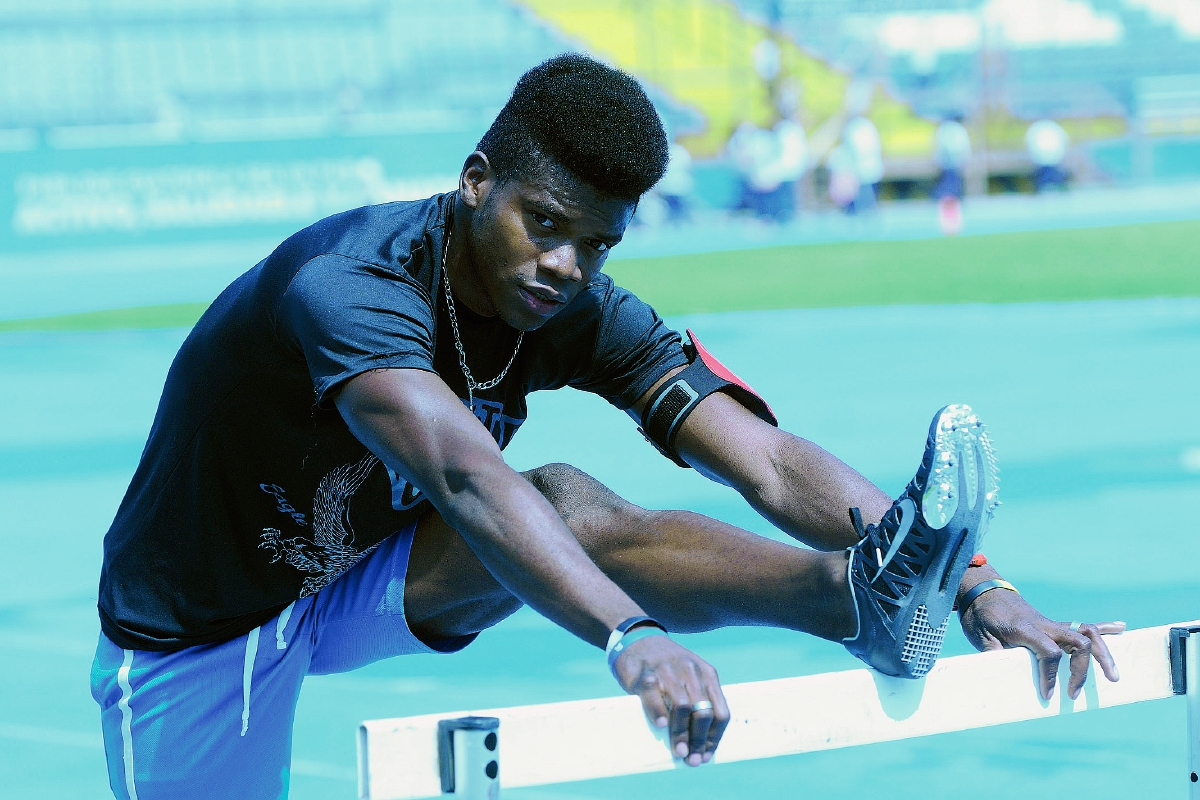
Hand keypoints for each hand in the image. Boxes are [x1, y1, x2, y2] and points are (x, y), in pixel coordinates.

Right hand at [611, 635, 729, 765]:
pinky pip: (654, 695)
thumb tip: (700, 744)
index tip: (706, 755)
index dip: (715, 737)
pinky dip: (659, 712)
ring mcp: (668, 671)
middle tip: (692, 760)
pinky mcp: (645, 673)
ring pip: (683, 707)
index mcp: (707, 674)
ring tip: (679, 751)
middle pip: (703, 712)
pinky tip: (661, 727)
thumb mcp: (689, 677)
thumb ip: (698, 700)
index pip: (720, 711)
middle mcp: (691, 671)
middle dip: (699, 740)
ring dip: (681, 733)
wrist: (638, 639)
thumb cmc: (666, 667)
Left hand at [960, 585, 1124, 700]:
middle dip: (1083, 669)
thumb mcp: (980, 637)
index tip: (1047, 695)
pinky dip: (1104, 627)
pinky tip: (1122, 628)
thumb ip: (995, 655)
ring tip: (1113, 676)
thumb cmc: (980, 615)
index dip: (1051, 676)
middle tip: (1074, 693)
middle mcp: (1044, 624)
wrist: (983, 591)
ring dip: (1104, 653)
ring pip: (1087, 632)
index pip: (1050, 652)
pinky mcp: (1054, 624)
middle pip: (1078, 642)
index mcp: (1025, 628)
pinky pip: (1083, 623)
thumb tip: (1005, 676)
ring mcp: (1052, 623)